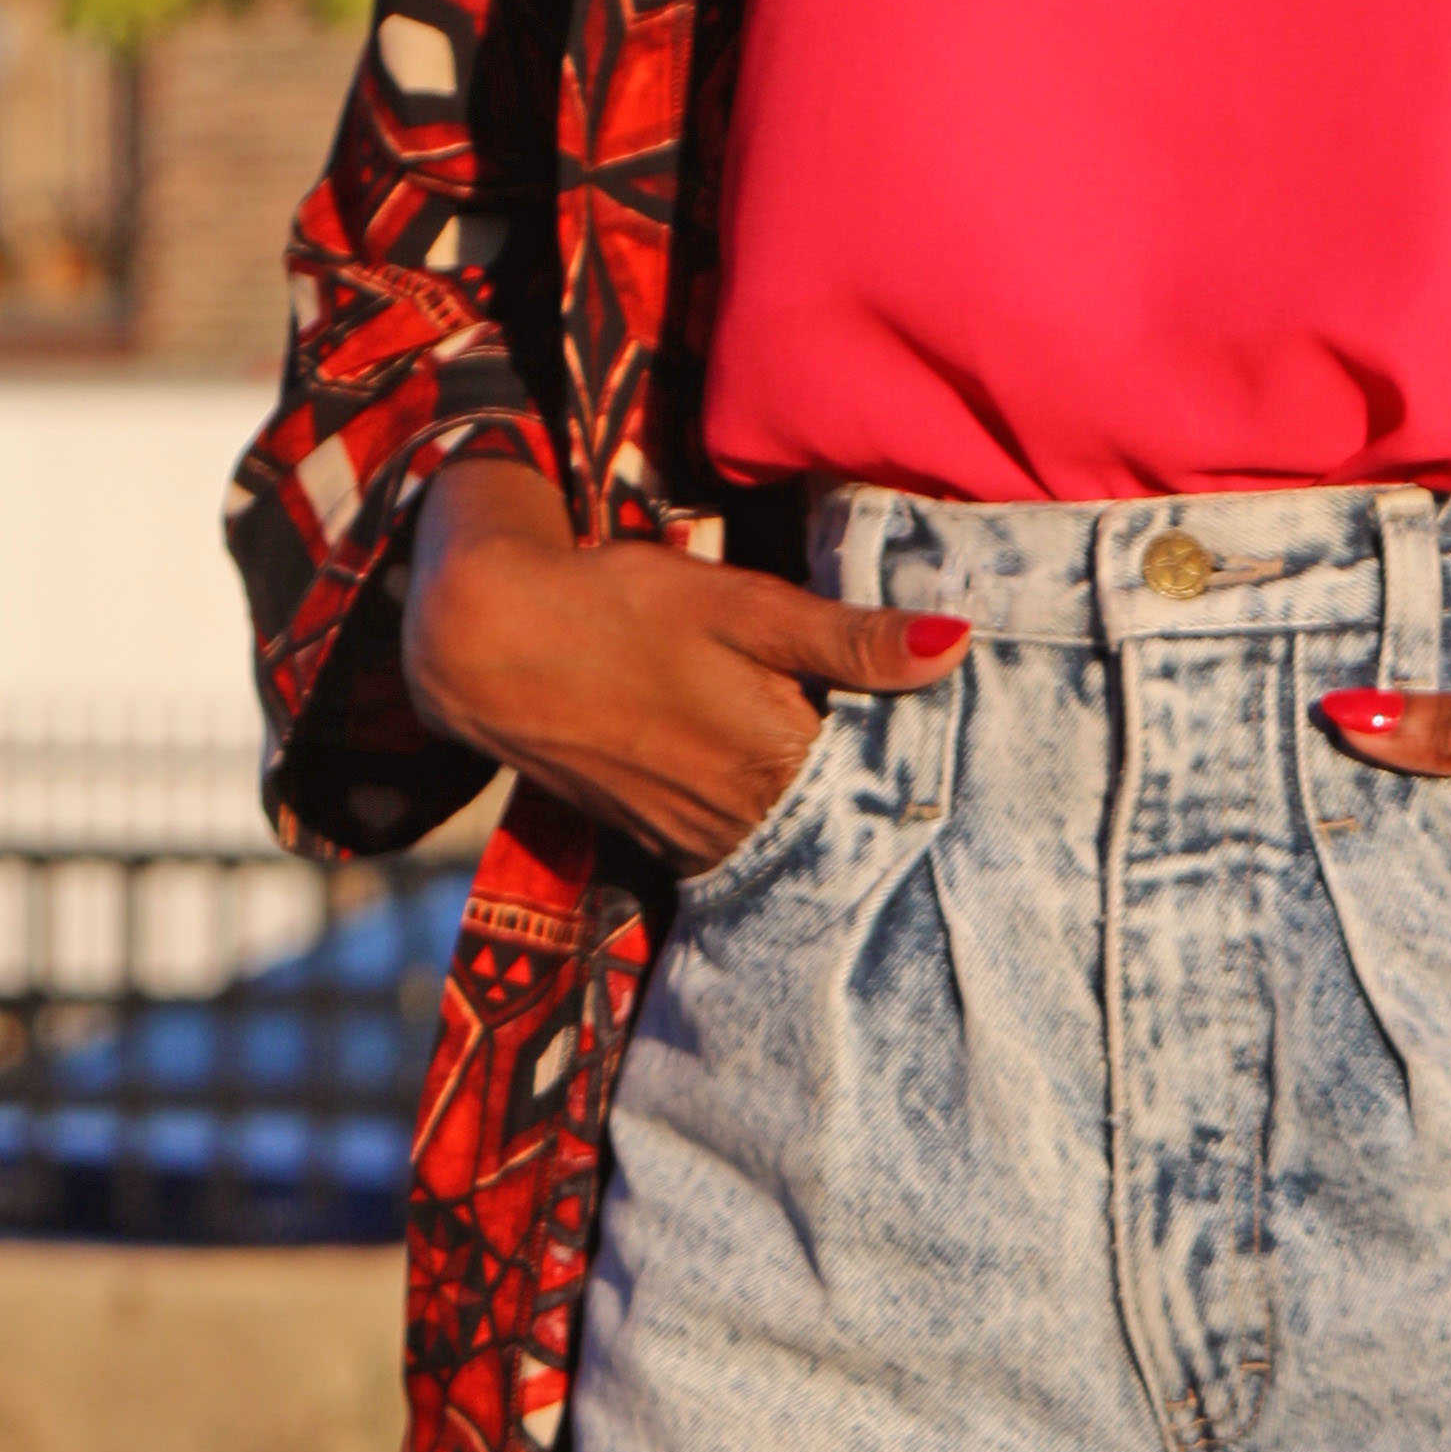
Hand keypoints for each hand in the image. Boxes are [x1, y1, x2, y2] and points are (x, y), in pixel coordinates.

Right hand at [404, 461, 965, 874]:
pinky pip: (744, 844)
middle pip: (849, 822)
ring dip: (830, 810)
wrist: (489, 647)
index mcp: (785, 766)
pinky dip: (773, 818)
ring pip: (799, 841)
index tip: (961, 727)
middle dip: (887, 791)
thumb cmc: (622, 610)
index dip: (930, 759)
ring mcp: (702, 842)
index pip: (893, 786)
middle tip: (925, 747)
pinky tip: (776, 775)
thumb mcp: (742, 606)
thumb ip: (848, 639)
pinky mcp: (664, 841)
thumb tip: (957, 648)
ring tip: (858, 755)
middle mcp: (749, 825)